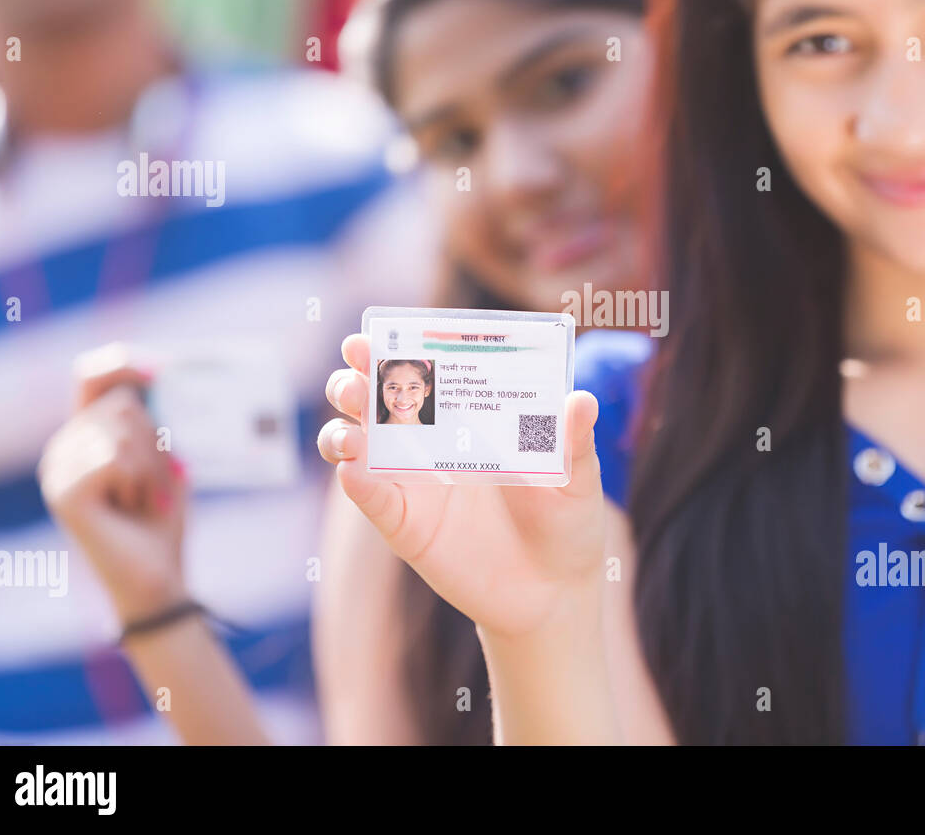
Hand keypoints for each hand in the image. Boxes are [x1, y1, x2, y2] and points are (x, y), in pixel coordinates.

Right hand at [38, 344, 187, 623]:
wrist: (156, 575)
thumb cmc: (162, 517)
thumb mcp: (165, 458)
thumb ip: (155, 420)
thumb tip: (159, 376)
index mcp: (86, 433)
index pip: (92, 376)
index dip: (122, 364)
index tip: (160, 370)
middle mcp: (64, 446)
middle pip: (122, 403)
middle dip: (157, 440)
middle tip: (160, 483)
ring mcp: (58, 469)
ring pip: (123, 430)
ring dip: (152, 467)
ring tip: (146, 499)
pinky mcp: (64, 492)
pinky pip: (115, 459)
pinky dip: (139, 483)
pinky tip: (133, 508)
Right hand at [318, 335, 606, 642]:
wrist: (555, 593)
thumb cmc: (568, 523)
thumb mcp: (578, 477)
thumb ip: (573, 440)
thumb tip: (581, 399)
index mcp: (469, 418)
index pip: (422, 373)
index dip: (393, 349)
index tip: (377, 331)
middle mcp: (432, 444)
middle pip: (374, 400)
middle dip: (356, 379)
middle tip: (358, 372)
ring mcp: (413, 484)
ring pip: (357, 444)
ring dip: (343, 427)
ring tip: (355, 424)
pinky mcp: (405, 525)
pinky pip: (370, 497)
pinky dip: (356, 479)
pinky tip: (355, 468)